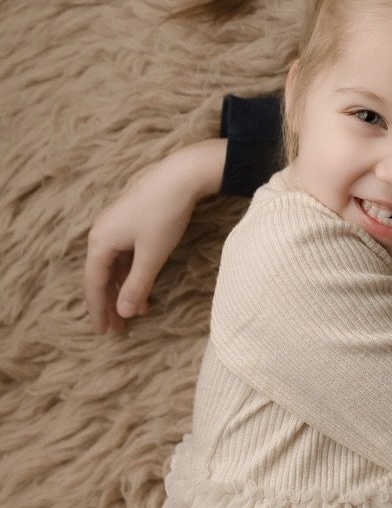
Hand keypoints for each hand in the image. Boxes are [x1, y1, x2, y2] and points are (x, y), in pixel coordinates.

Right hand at [84, 138, 226, 333]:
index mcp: (100, 242)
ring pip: (115, 265)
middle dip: (110, 303)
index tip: (104, 332)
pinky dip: (132, 271)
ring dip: (123, 288)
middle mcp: (101, 233)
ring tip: (136, 312)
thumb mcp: (152, 255)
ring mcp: (115, 224)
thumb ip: (137, 285)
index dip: (99, 310)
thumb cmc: (164, 214)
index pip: (94, 284)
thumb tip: (124, 313)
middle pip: (102, 276)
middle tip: (118, 330)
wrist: (181, 174)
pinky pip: (125, 253)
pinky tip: (144, 284)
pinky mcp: (131, 218)